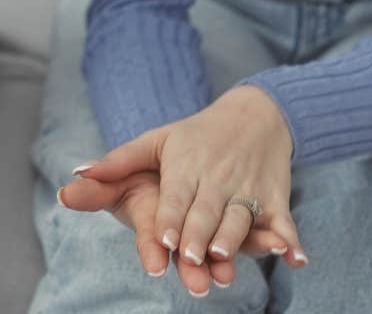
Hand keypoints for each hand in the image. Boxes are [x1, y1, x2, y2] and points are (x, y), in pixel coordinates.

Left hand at [59, 87, 306, 285]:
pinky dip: (290, 240)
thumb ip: (118, 162)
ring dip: (236, 237)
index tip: (165, 238)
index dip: (171, 218)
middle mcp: (217, 179)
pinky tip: (295, 259)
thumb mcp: (157, 140)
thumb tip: (76, 174)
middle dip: (199, 236)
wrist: (257, 112)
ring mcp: (248, 189)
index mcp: (186, 166)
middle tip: (191, 258)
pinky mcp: (275, 198)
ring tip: (224, 255)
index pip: (176, 197)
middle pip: (207, 212)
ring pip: (241, 218)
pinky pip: (283, 222)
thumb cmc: (197, 133)